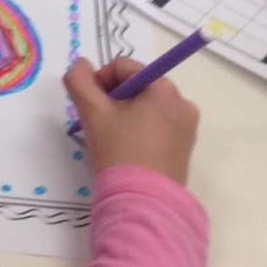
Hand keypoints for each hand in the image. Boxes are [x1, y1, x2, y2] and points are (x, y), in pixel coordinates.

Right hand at [64, 56, 199, 186]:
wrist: (142, 202)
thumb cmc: (119, 150)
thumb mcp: (91, 111)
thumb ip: (79, 80)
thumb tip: (80, 64)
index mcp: (164, 89)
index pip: (123, 67)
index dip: (100, 81)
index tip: (90, 105)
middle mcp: (182, 103)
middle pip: (136, 86)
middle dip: (113, 98)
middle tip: (99, 122)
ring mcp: (187, 127)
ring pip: (146, 106)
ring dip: (125, 113)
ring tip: (112, 137)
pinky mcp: (185, 147)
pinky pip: (157, 124)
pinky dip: (139, 128)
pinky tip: (126, 147)